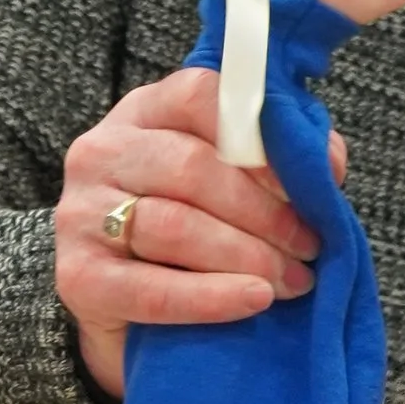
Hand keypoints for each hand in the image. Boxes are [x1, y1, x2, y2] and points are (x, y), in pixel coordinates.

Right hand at [56, 66, 348, 400]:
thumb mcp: (230, 182)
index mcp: (144, 112)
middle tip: (310, 246)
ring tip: (293, 280)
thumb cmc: (191, 231)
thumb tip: (327, 161)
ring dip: (248, 256)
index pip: (200, 97)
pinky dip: (211, 298)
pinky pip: (152, 289)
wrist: (122, 306)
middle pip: (191, 167)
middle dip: (265, 212)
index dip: (261, 138)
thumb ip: (278, 158)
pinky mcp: (77, 276)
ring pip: (175, 226)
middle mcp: (103, 151)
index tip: (309, 180)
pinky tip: (255, 300)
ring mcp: (80, 212)